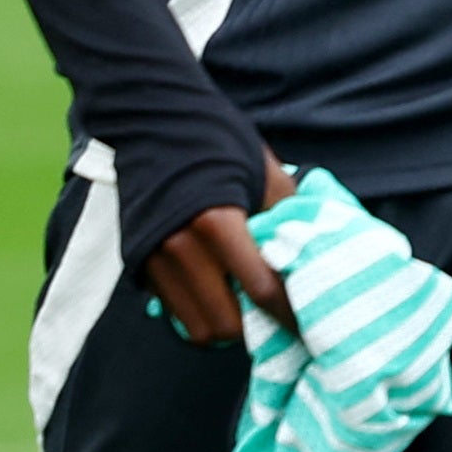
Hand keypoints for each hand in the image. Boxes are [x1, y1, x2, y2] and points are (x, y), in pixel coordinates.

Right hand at [142, 150, 296, 346]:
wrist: (151, 121)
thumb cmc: (216, 140)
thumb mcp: (265, 171)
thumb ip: (287, 217)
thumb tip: (313, 254)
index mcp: (217, 222)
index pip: (260, 289)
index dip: (291, 313)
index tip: (313, 321)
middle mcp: (179, 247)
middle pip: (225, 325)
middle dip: (257, 327)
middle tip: (280, 314)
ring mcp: (153, 259)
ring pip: (196, 330)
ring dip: (227, 328)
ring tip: (252, 308)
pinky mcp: (138, 265)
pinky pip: (175, 313)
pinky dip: (201, 316)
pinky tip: (223, 297)